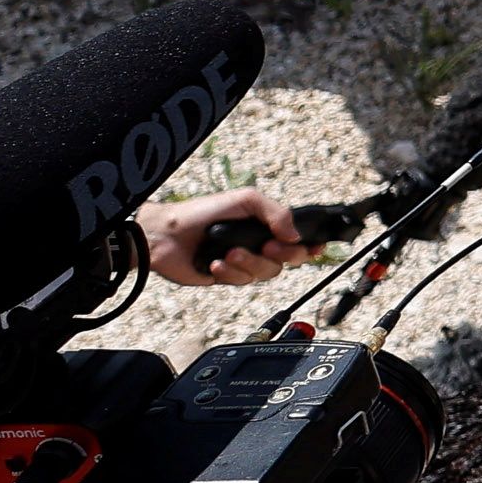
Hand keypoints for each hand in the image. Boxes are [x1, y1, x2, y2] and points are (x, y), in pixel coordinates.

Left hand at [143, 189, 312, 288]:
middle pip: (288, 259)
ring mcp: (243, 261)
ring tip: (229, 253)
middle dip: (280, 254)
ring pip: (265, 273)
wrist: (167, 235)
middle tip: (267, 246)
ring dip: (249, 263)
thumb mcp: (246, 200)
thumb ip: (276, 213)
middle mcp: (258, 244)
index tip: (315, 247)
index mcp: (266, 225)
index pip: (297, 238)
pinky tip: (215, 263)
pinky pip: (241, 282)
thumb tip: (295, 235)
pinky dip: (229, 273)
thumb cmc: (203, 211)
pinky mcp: (227, 277)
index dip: (310, 245)